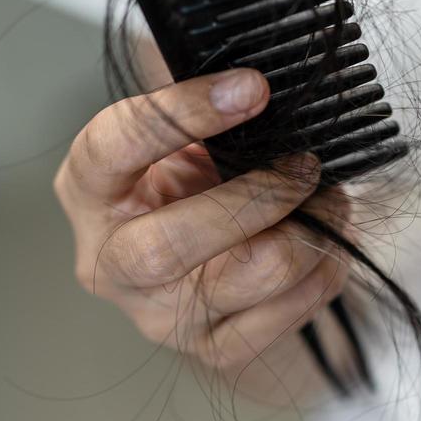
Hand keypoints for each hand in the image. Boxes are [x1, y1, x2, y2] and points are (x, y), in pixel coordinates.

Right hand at [53, 68, 347, 375]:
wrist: (211, 267)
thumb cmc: (194, 184)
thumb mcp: (185, 137)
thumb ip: (205, 106)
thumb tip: (257, 73)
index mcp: (90, 191)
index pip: (112, 149)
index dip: (182, 113)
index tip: (253, 87)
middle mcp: (111, 263)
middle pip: (171, 243)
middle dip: (260, 196)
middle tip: (306, 164)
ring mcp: (160, 315)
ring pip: (254, 274)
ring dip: (313, 228)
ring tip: (330, 198)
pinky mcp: (216, 347)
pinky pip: (291, 309)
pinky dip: (327, 267)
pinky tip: (331, 240)